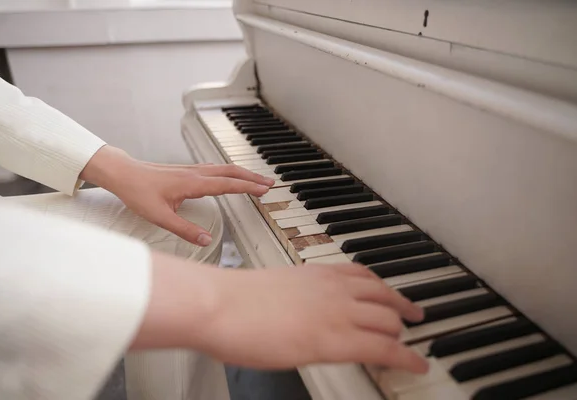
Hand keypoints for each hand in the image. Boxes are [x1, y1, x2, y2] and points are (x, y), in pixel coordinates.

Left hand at [80, 145, 273, 245]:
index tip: (264, 190)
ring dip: (242, 173)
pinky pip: (215, 168)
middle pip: (231, 171)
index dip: (248, 187)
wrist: (123, 174)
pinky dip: (229, 172)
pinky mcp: (186, 171)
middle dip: (252, 176)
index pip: (228, 184)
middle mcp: (195, 173)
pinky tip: (229, 177)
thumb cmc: (138, 193)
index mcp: (193, 183)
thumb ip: (186, 230)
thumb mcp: (161, 217)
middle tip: (270, 183)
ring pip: (224, 168)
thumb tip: (207, 240)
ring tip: (256, 180)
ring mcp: (191, 170)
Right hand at [134, 254, 427, 373]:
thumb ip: (297, 297)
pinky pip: (384, 349)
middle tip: (412, 318)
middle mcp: (335, 288)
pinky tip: (416, 364)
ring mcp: (338, 313)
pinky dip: (406, 357)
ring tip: (409, 343)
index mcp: (318, 273)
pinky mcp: (336, 340)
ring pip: (388, 321)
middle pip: (383, 296)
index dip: (385, 289)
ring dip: (401, 333)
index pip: (364, 276)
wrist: (222, 306)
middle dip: (401, 310)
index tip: (394, 297)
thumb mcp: (276, 289)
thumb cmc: (235, 301)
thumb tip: (301, 311)